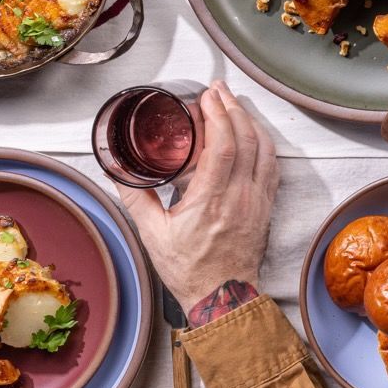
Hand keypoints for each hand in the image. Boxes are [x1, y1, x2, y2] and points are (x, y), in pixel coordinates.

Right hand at [115, 83, 279, 314]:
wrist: (222, 298)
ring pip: (264, 148)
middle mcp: (239, 196)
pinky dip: (263, 142)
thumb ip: (134, 199)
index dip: (219, 115)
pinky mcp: (266, 205)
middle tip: (219, 90)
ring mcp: (257, 199)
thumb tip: (116, 171)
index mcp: (211, 200)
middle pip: (246, 138)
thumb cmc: (188, 269)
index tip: (208, 96)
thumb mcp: (152, 235)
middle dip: (233, 107)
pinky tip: (253, 132)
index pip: (223, 146)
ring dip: (250, 120)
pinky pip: (272, 165)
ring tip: (234, 103)